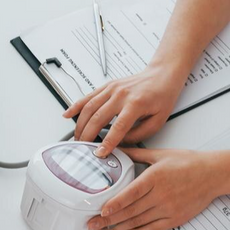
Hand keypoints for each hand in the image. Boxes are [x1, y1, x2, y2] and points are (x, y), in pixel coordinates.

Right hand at [62, 65, 185, 155]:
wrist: (162, 75)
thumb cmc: (162, 96)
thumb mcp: (157, 121)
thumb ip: (138, 135)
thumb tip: (120, 143)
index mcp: (135, 103)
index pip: (118, 127)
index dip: (107, 142)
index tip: (100, 153)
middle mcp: (121, 94)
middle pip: (98, 117)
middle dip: (88, 136)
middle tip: (84, 149)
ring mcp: (112, 88)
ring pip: (89, 107)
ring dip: (80, 125)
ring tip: (77, 139)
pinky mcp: (107, 86)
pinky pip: (88, 96)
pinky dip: (76, 106)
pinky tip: (67, 114)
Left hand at [86, 147, 229, 229]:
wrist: (213, 174)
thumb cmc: (189, 162)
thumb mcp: (160, 154)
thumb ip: (136, 153)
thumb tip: (116, 149)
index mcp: (156, 177)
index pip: (131, 193)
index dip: (115, 204)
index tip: (101, 210)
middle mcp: (161, 195)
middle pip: (130, 211)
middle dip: (108, 220)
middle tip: (92, 225)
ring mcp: (168, 209)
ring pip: (138, 222)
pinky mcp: (175, 219)